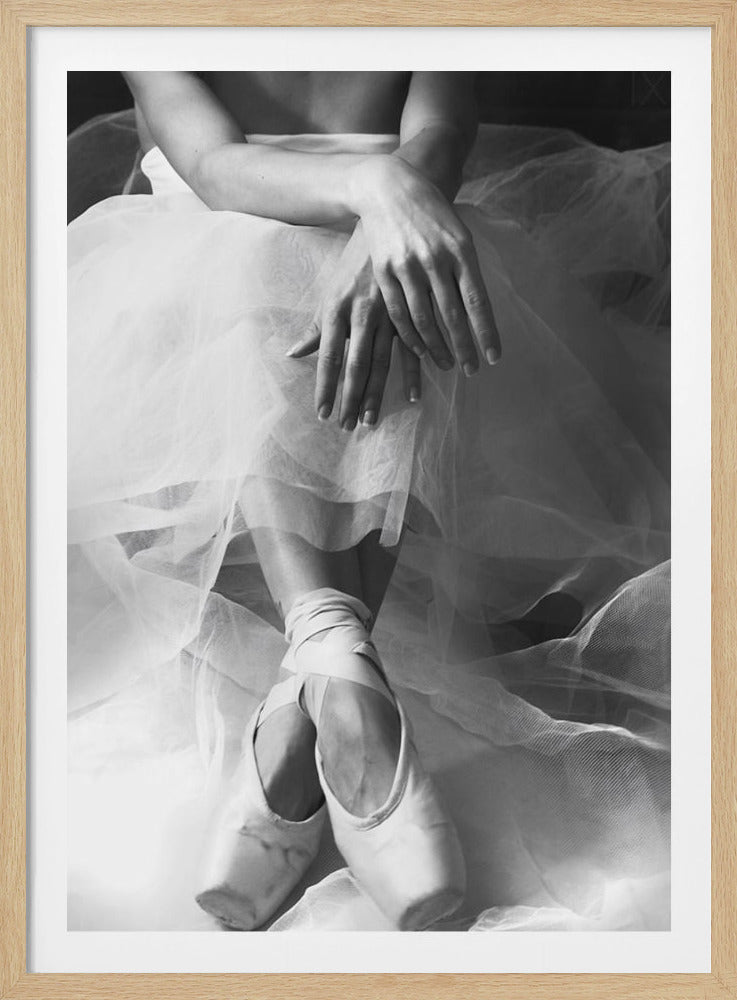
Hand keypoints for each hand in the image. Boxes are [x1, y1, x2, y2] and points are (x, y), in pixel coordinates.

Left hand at [287, 224, 420, 429]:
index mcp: (338, 309)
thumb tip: (293, 354)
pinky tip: (412, 397)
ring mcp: (388, 314)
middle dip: (349, 399)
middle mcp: (361, 314)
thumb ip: (316, 327)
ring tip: (370, 420)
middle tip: (346, 427)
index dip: (325, 388)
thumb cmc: (355, 264)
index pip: (328, 357)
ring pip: (382, 362)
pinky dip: (413, 374)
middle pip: (354, 366)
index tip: (322, 414)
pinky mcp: (410, 311)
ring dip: (376, 394)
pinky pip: (413, 349)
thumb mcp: (332, 292)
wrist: (388, 225)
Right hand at [351, 155, 501, 373]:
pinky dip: (410, 335)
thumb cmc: (432, 214)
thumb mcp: (458, 235)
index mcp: (461, 250)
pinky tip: (420, 350)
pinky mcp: (384, 271)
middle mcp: (435, 259)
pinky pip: (399, 313)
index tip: (493, 358)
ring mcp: (407, 266)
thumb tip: (476, 314)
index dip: (486, 332)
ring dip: (437, 347)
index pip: (477, 301)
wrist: (389, 187)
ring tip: (447, 364)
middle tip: (471, 371)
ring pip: (424, 319)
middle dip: (464, 347)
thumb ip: (466, 272)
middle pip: (452, 315)